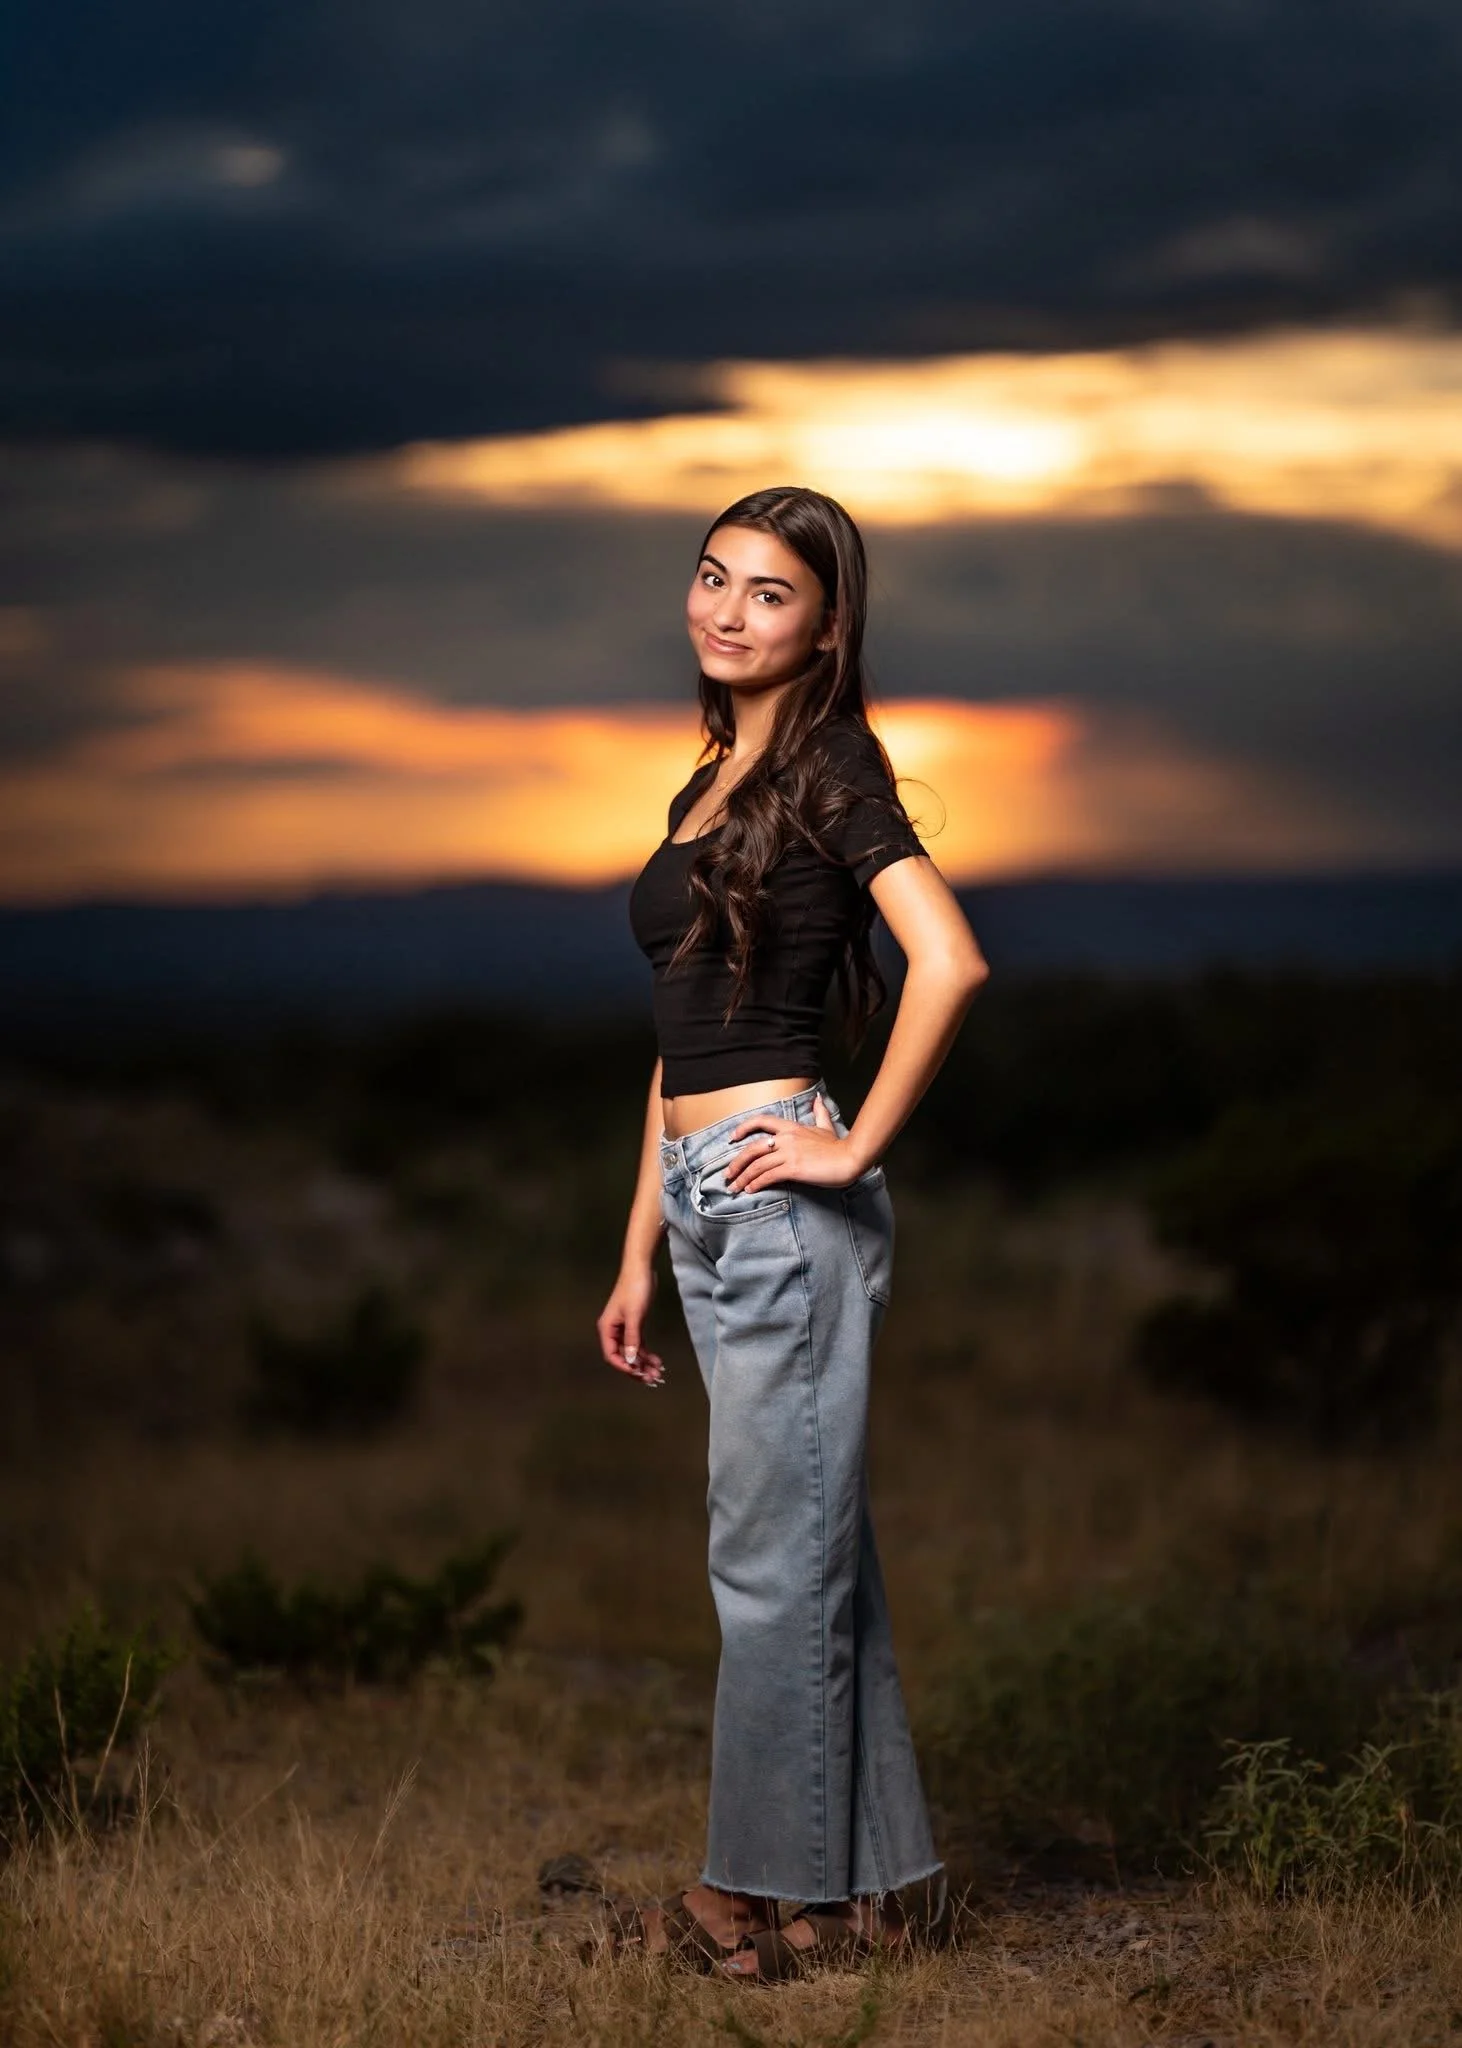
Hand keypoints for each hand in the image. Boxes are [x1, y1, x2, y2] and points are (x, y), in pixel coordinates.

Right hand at [596, 1265, 663, 1386]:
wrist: (642, 1268)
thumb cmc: (635, 1288)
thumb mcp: (634, 1316)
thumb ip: (631, 1339)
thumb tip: (629, 1361)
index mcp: (607, 1328)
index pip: (611, 1355)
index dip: (624, 1367)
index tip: (638, 1374)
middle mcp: (613, 1330)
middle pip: (622, 1357)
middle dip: (636, 1369)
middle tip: (652, 1379)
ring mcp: (624, 1328)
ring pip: (632, 1352)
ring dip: (644, 1363)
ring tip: (658, 1373)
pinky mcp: (635, 1324)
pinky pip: (639, 1345)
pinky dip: (647, 1354)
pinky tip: (657, 1362)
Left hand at [725, 1093, 867, 1193]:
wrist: (850, 1158)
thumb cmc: (838, 1145)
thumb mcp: (826, 1126)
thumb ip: (819, 1113)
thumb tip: (818, 1099)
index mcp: (791, 1127)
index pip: (761, 1121)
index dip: (743, 1128)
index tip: (732, 1138)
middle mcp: (786, 1138)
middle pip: (752, 1148)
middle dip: (736, 1163)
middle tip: (728, 1175)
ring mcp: (789, 1153)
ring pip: (757, 1164)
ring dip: (743, 1177)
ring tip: (735, 1188)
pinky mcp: (793, 1168)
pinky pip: (768, 1176)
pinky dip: (756, 1183)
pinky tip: (750, 1189)